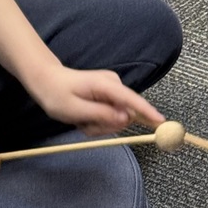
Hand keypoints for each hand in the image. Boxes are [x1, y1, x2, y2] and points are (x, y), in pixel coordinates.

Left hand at [27, 64, 164, 137]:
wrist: (47, 81)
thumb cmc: (57, 94)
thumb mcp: (75, 110)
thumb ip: (101, 115)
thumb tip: (125, 119)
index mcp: (107, 85)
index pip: (132, 100)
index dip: (147, 111)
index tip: (160, 122)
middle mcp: (114, 84)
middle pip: (124, 114)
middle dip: (107, 125)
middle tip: (85, 125)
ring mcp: (112, 89)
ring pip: (117, 117)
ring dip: (100, 125)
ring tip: (81, 119)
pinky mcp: (109, 95)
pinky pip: (111, 115)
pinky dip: (98, 122)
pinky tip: (84, 117)